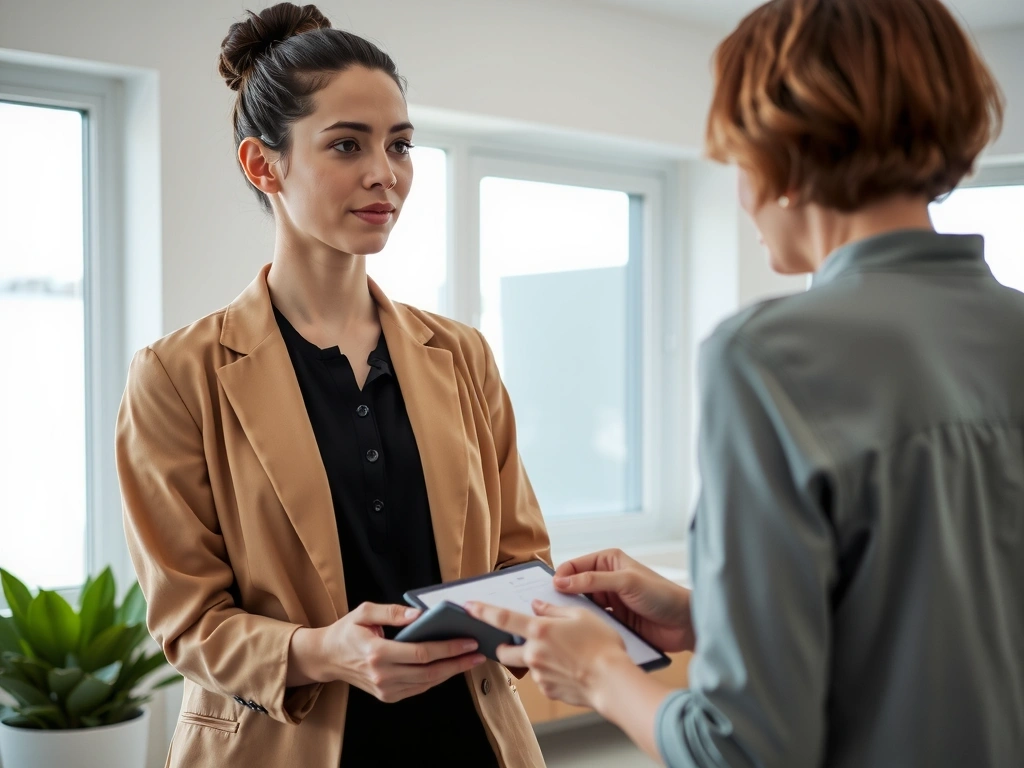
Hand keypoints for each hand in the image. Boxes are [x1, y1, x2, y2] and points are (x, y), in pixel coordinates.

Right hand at [317, 602, 486, 702]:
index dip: (448, 648)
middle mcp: (382, 675)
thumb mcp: (365, 612)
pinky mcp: (388, 696)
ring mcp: (385, 689)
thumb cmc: (347, 631)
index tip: (468, 641)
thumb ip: (393, 612)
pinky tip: (450, 667)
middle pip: (429, 671)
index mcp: (377, 653)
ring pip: (427, 682)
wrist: (328, 657)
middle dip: (457, 662)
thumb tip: (420, 614)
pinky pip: (419, 688)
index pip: (421, 653)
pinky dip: (437, 678)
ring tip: (471, 659)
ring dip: (451, 672)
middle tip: (479, 653)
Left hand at [464, 599, 631, 708]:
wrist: (612, 682)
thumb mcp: (581, 615)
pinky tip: (569, 669)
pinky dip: (550, 673)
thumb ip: (553, 610)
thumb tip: (537, 606)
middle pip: (503, 651)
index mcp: (540, 630)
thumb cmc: (601, 646)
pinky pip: (542, 679)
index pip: (502, 618)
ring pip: (526, 665)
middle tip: (521, 641)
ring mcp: (538, 675)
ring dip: (535, 659)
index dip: (483, 611)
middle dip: (504, 646)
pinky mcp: (547, 691)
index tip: (469, 607)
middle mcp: (534, 653)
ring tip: (563, 656)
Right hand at [555, 549, 694, 652]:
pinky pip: (593, 621)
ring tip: (558, 624)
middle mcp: (606, 578)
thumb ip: (593, 580)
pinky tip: (576, 635)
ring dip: (573, 613)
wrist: (685, 624)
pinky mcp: (614, 620)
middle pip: (575, 586)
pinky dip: (585, 626)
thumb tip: (561, 582)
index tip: (548, 592)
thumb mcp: (626, 582)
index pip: (575, 566)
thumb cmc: (661, 595)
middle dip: (562, 596)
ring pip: (582, 606)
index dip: (561, 577)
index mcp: (608, 561)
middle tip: (546, 610)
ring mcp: (610, 601)